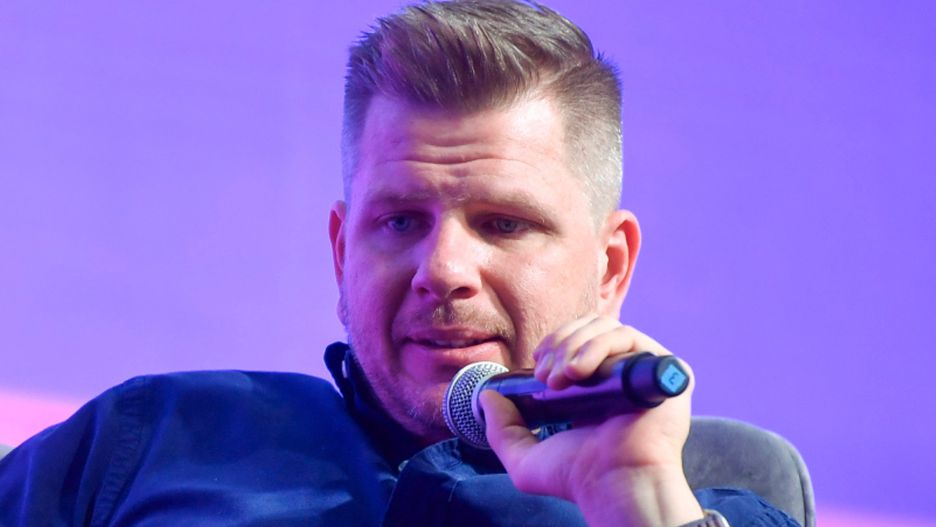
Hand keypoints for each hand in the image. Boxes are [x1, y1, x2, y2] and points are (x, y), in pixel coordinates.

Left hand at [479, 316, 703, 526]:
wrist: (612, 485)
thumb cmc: (578, 477)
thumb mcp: (525, 457)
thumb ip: (501, 429)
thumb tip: (487, 396)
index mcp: (597, 388)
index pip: (577, 342)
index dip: (555, 343)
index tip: (538, 363)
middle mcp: (623, 375)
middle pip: (589, 329)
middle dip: (560, 344)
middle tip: (545, 376)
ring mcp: (643, 370)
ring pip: (606, 328)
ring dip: (574, 345)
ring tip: (560, 378)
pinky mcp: (664, 368)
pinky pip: (630, 336)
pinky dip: (598, 345)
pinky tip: (579, 371)